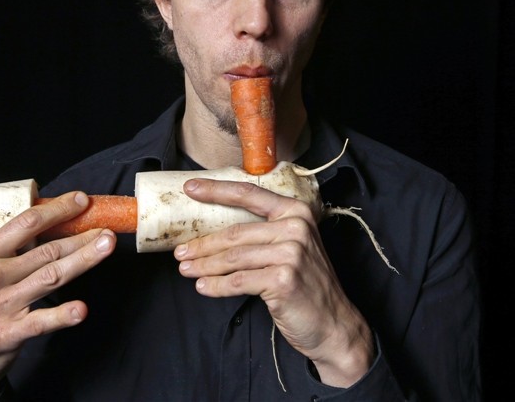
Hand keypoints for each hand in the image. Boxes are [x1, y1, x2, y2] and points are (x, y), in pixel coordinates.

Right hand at [0, 191, 115, 401]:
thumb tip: (56, 225)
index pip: (26, 224)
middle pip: (46, 250)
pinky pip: (41, 321)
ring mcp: (0, 304)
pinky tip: (81, 310)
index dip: (57, 210)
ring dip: (84, 260)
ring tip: (106, 248)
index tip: (82, 200)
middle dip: (81, 237)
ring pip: (51, 276)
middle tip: (107, 230)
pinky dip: (63, 315)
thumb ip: (13, 252)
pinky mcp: (8, 333)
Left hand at [173, 179, 372, 386]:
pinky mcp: (283, 279)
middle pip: (235, 233)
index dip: (216, 190)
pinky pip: (238, 281)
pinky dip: (217, 286)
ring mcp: (291, 253)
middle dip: (202, 244)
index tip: (189, 189)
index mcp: (296, 211)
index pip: (248, 194)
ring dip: (204, 265)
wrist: (334, 324)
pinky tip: (203, 287)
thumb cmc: (306, 285)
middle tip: (180, 252)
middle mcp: (296, 227)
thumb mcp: (292, 249)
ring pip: (233, 257)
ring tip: (186, 270)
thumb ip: (265, 233)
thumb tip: (215, 231)